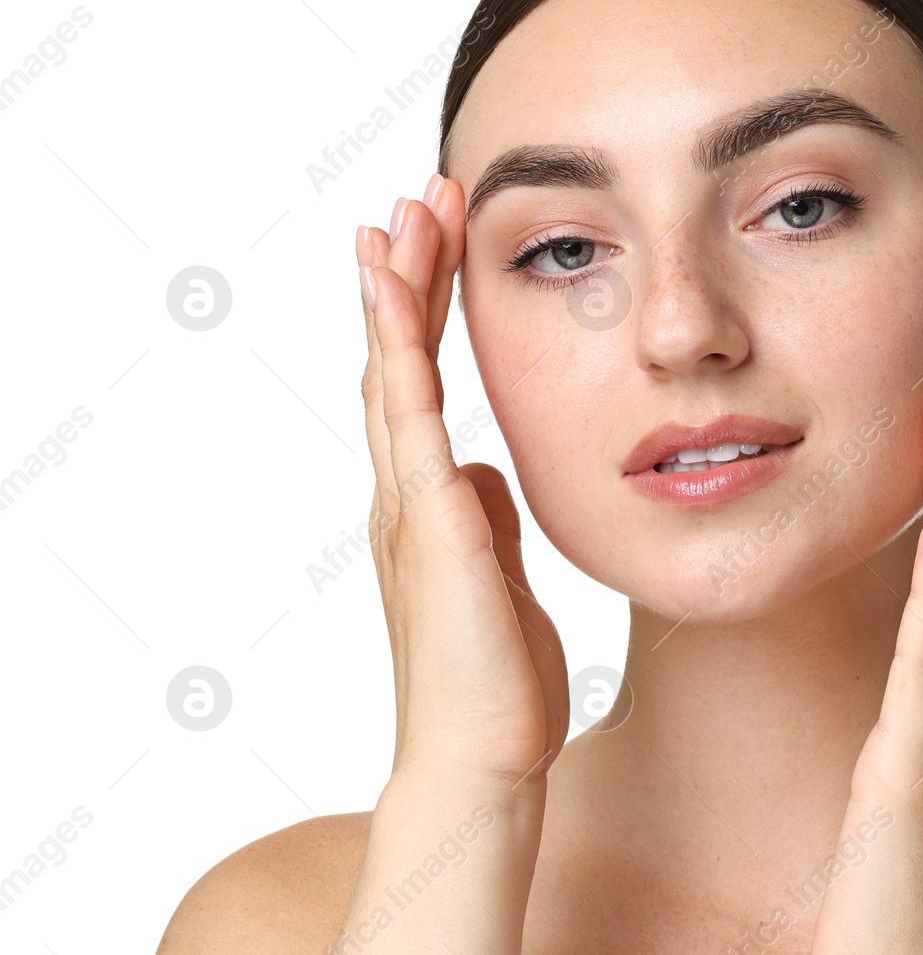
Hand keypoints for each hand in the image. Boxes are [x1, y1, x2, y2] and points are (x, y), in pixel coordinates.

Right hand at [357, 177, 568, 790]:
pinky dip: (396, 350)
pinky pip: (408, 419)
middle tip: (415, 198)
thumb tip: (484, 472)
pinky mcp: (428, 524)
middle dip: (408, 277)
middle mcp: (404, 492)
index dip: (425, 313)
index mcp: (427, 501)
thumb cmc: (496, 680)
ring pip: (392, 373)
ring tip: (400, 213)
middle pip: (398, 360)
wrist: (483, 757)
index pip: (419, 383)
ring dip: (397, 290)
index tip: (437, 243)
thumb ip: (483, 517)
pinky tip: (391, 291)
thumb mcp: (499, 573)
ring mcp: (407, 505)